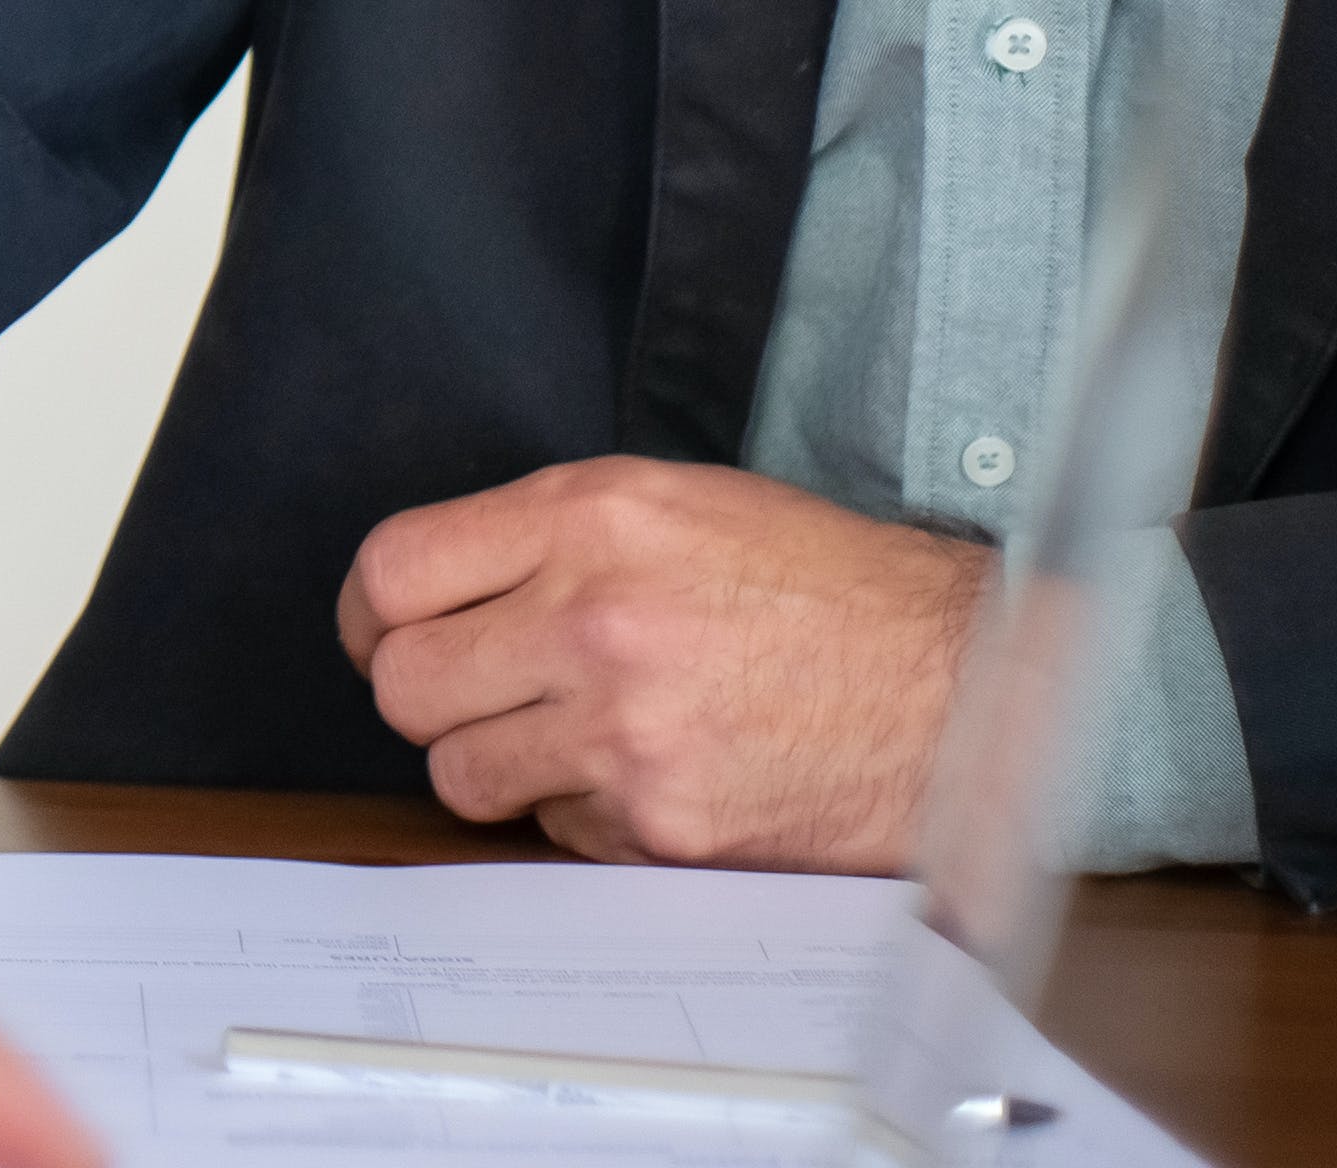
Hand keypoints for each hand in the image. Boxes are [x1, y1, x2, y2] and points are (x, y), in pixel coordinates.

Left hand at [335, 456, 989, 868]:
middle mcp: (596, 622)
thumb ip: (550, 538)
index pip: (396, 570)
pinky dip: (584, 812)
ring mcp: (627, 734)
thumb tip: (437, 593)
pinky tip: (652, 774)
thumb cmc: (828, 590)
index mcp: (593, 521)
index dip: (374, 613)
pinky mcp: (663, 828)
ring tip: (571, 736)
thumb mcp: (681, 506)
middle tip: (476, 692)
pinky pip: (555, 831)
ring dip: (498, 762)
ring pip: (463, 774)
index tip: (387, 631)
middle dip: (426, 693)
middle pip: (406, 685)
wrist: (961, 688)